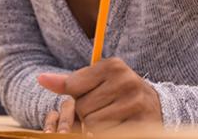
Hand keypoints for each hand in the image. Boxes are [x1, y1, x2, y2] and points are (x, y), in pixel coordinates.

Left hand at [37, 58, 161, 131]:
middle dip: (88, 114)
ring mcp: (135, 103)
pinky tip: (119, 126)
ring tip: (112, 118)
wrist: (156, 106)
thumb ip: (70, 82)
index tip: (94, 95)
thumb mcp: (97, 81)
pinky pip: (108, 134)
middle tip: (106, 109)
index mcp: (113, 65)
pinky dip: (108, 133)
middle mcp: (125, 81)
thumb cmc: (118, 92)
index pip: (73, 87)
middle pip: (83, 108)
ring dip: (97, 127)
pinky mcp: (141, 124)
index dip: (78, 97)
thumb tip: (41, 79)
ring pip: (93, 124)